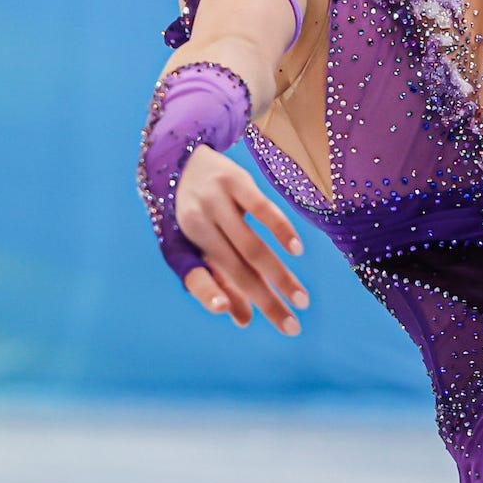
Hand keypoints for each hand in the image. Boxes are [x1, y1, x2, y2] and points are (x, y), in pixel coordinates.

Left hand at [172, 145, 309, 333]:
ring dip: (279, 276)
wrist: (182, 155)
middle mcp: (195, 226)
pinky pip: (261, 209)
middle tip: (292, 327)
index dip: (211, 295)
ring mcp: (215, 202)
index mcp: (181, 246)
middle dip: (266, 301)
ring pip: (252, 246)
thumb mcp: (197, 244)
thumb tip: (244, 320)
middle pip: (235, 270)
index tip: (237, 318)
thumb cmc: (194, 213)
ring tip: (302, 299)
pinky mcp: (235, 181)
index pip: (195, 278)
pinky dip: (280, 230)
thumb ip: (220, 282)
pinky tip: (296, 250)